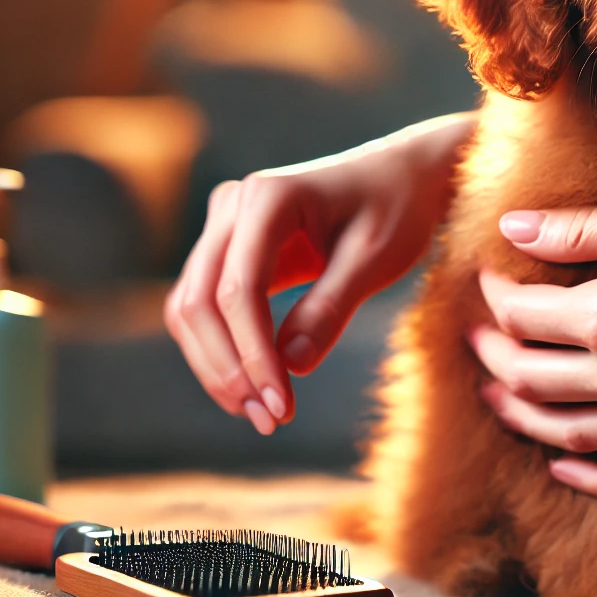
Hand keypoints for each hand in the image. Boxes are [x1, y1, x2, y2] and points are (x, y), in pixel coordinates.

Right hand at [164, 113, 473, 434]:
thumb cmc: (398, 207)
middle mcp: (233, 206)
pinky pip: (208, 307)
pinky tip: (257, 389)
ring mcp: (225, 226)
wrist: (404, 175)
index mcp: (269, 197)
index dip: (253, 354)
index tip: (283, 406)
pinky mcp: (231, 251)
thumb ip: (331, 308)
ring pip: (192, 309)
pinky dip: (224, 351)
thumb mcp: (376, 258)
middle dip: (228, 369)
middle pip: (199, 301)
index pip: (238, 289)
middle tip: (270, 421)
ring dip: (218, 367)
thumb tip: (290, 366)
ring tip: (263, 414)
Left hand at [471, 200, 596, 498]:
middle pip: (529, 377)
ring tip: (497, 396)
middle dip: (493, 356)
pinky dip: (585, 477)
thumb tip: (511, 229)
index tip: (489, 278)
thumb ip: (583, 230)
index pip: (522, 315)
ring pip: (564, 432)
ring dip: (520, 415)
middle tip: (478, 339)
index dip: (495, 296)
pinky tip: (561, 464)